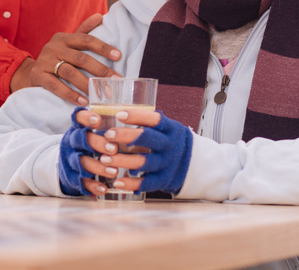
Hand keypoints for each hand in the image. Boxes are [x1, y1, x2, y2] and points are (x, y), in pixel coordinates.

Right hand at [10, 14, 121, 104]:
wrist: (29, 73)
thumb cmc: (56, 58)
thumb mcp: (68, 43)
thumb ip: (83, 30)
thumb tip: (100, 16)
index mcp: (64, 38)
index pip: (86, 39)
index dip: (103, 47)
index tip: (119, 56)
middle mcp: (54, 47)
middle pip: (80, 58)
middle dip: (100, 70)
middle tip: (115, 81)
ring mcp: (45, 61)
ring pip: (70, 72)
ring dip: (87, 84)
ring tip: (101, 94)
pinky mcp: (38, 76)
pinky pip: (56, 86)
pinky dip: (70, 94)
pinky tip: (83, 101)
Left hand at [73, 108, 191, 196]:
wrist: (194, 164)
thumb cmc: (171, 141)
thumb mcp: (167, 128)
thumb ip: (148, 123)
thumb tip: (117, 114)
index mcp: (170, 128)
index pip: (155, 119)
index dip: (137, 116)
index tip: (119, 114)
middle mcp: (170, 145)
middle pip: (148, 138)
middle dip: (126, 136)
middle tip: (108, 134)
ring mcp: (167, 163)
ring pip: (143, 162)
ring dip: (122, 160)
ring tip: (104, 159)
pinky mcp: (164, 180)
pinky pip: (146, 183)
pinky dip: (131, 184)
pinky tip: (116, 182)